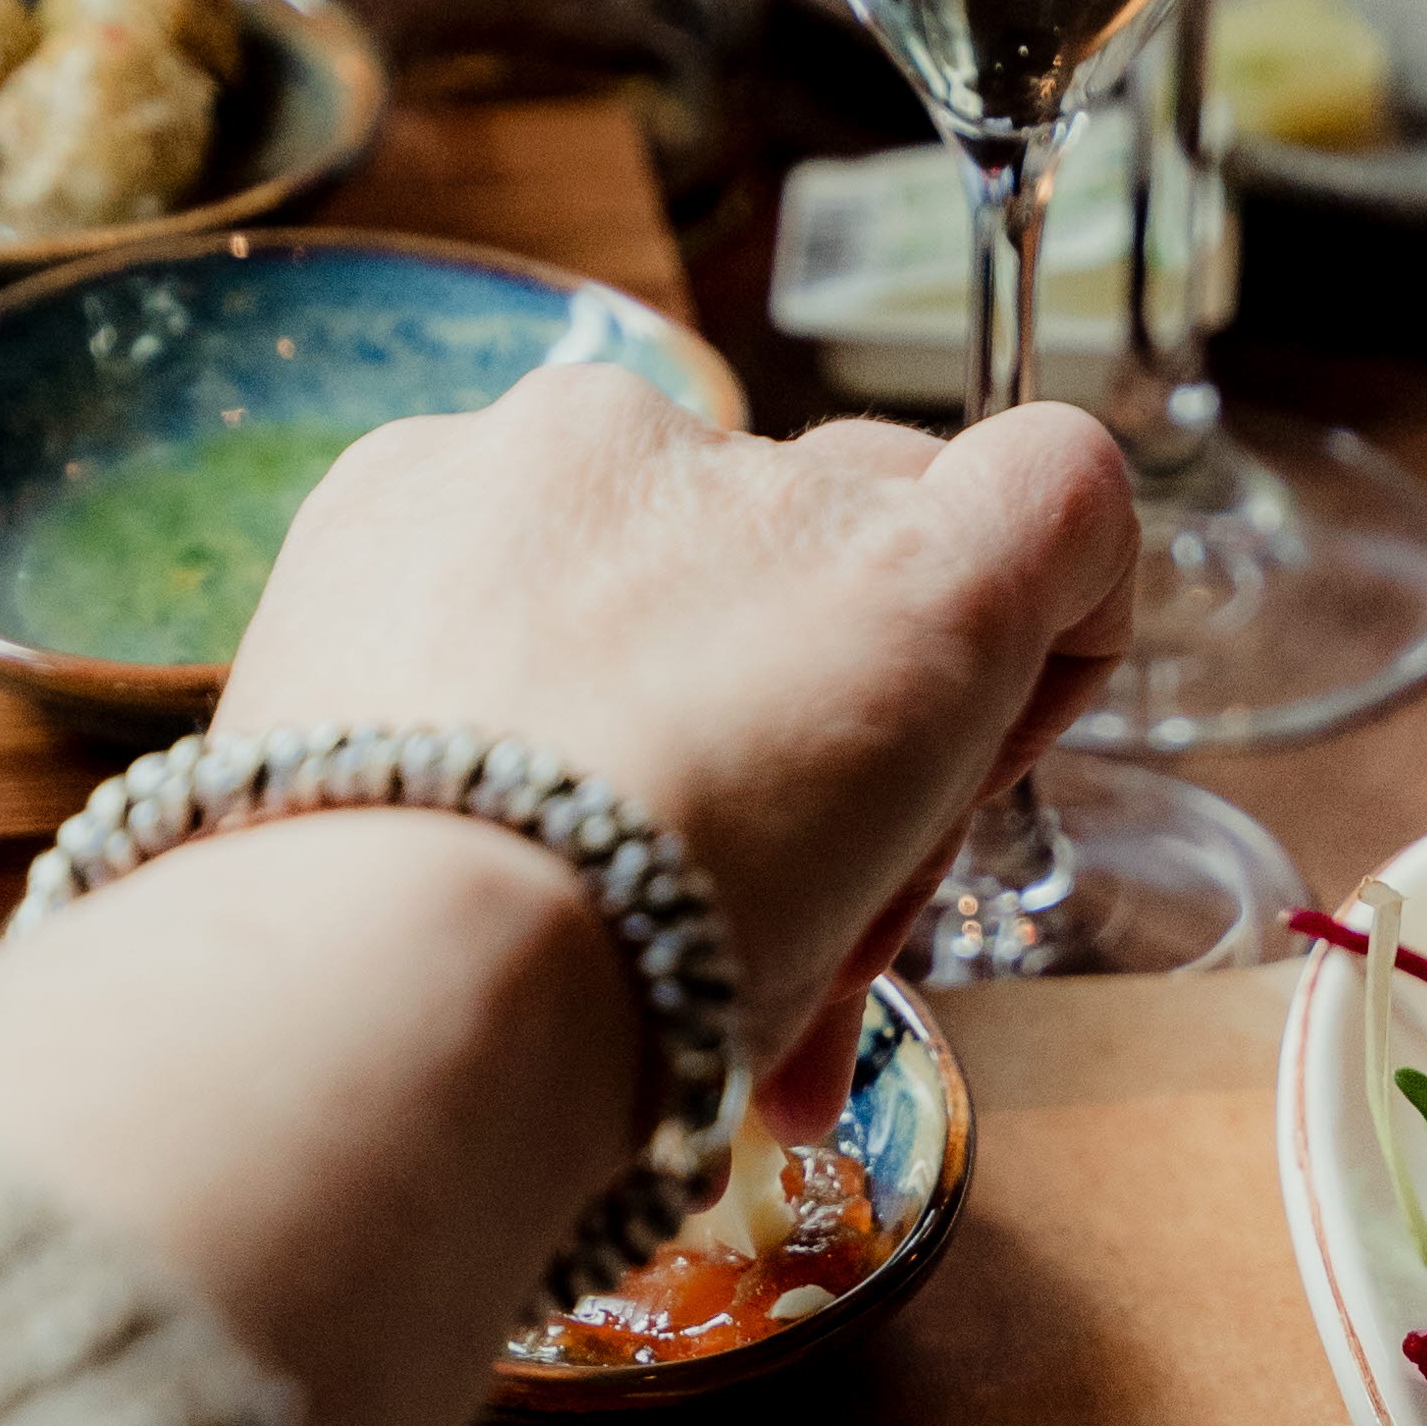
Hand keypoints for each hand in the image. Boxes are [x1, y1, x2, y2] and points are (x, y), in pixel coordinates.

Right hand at [0, 374, 1135, 1425]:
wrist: (394, 966)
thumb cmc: (346, 972)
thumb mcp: (377, 860)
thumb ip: (487, 852)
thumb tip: (563, 972)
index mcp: (420, 508)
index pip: (615, 554)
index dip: (672, 682)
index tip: (651, 830)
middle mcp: (584, 453)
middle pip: (763, 554)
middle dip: (789, 724)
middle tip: (757, 931)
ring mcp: (755, 496)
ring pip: (893, 551)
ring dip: (898, 727)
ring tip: (830, 919)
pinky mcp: (921, 567)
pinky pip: (1062, 494)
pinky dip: (1080, 610)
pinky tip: (1026, 732)